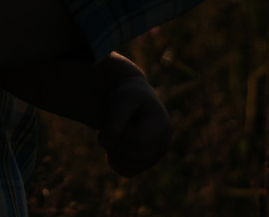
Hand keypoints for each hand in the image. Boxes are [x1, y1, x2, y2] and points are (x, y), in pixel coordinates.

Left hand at [98, 60, 170, 176]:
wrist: (128, 99)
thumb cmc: (126, 96)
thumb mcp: (119, 101)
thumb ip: (113, 122)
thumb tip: (106, 144)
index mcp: (161, 125)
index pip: (138, 142)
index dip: (122, 131)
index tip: (121, 117)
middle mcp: (162, 144)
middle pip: (132, 156)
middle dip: (115, 141)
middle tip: (113, 124)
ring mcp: (154, 156)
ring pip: (128, 167)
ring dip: (113, 151)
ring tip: (114, 133)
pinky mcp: (144, 163)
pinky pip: (126, 172)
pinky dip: (114, 161)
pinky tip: (114, 145)